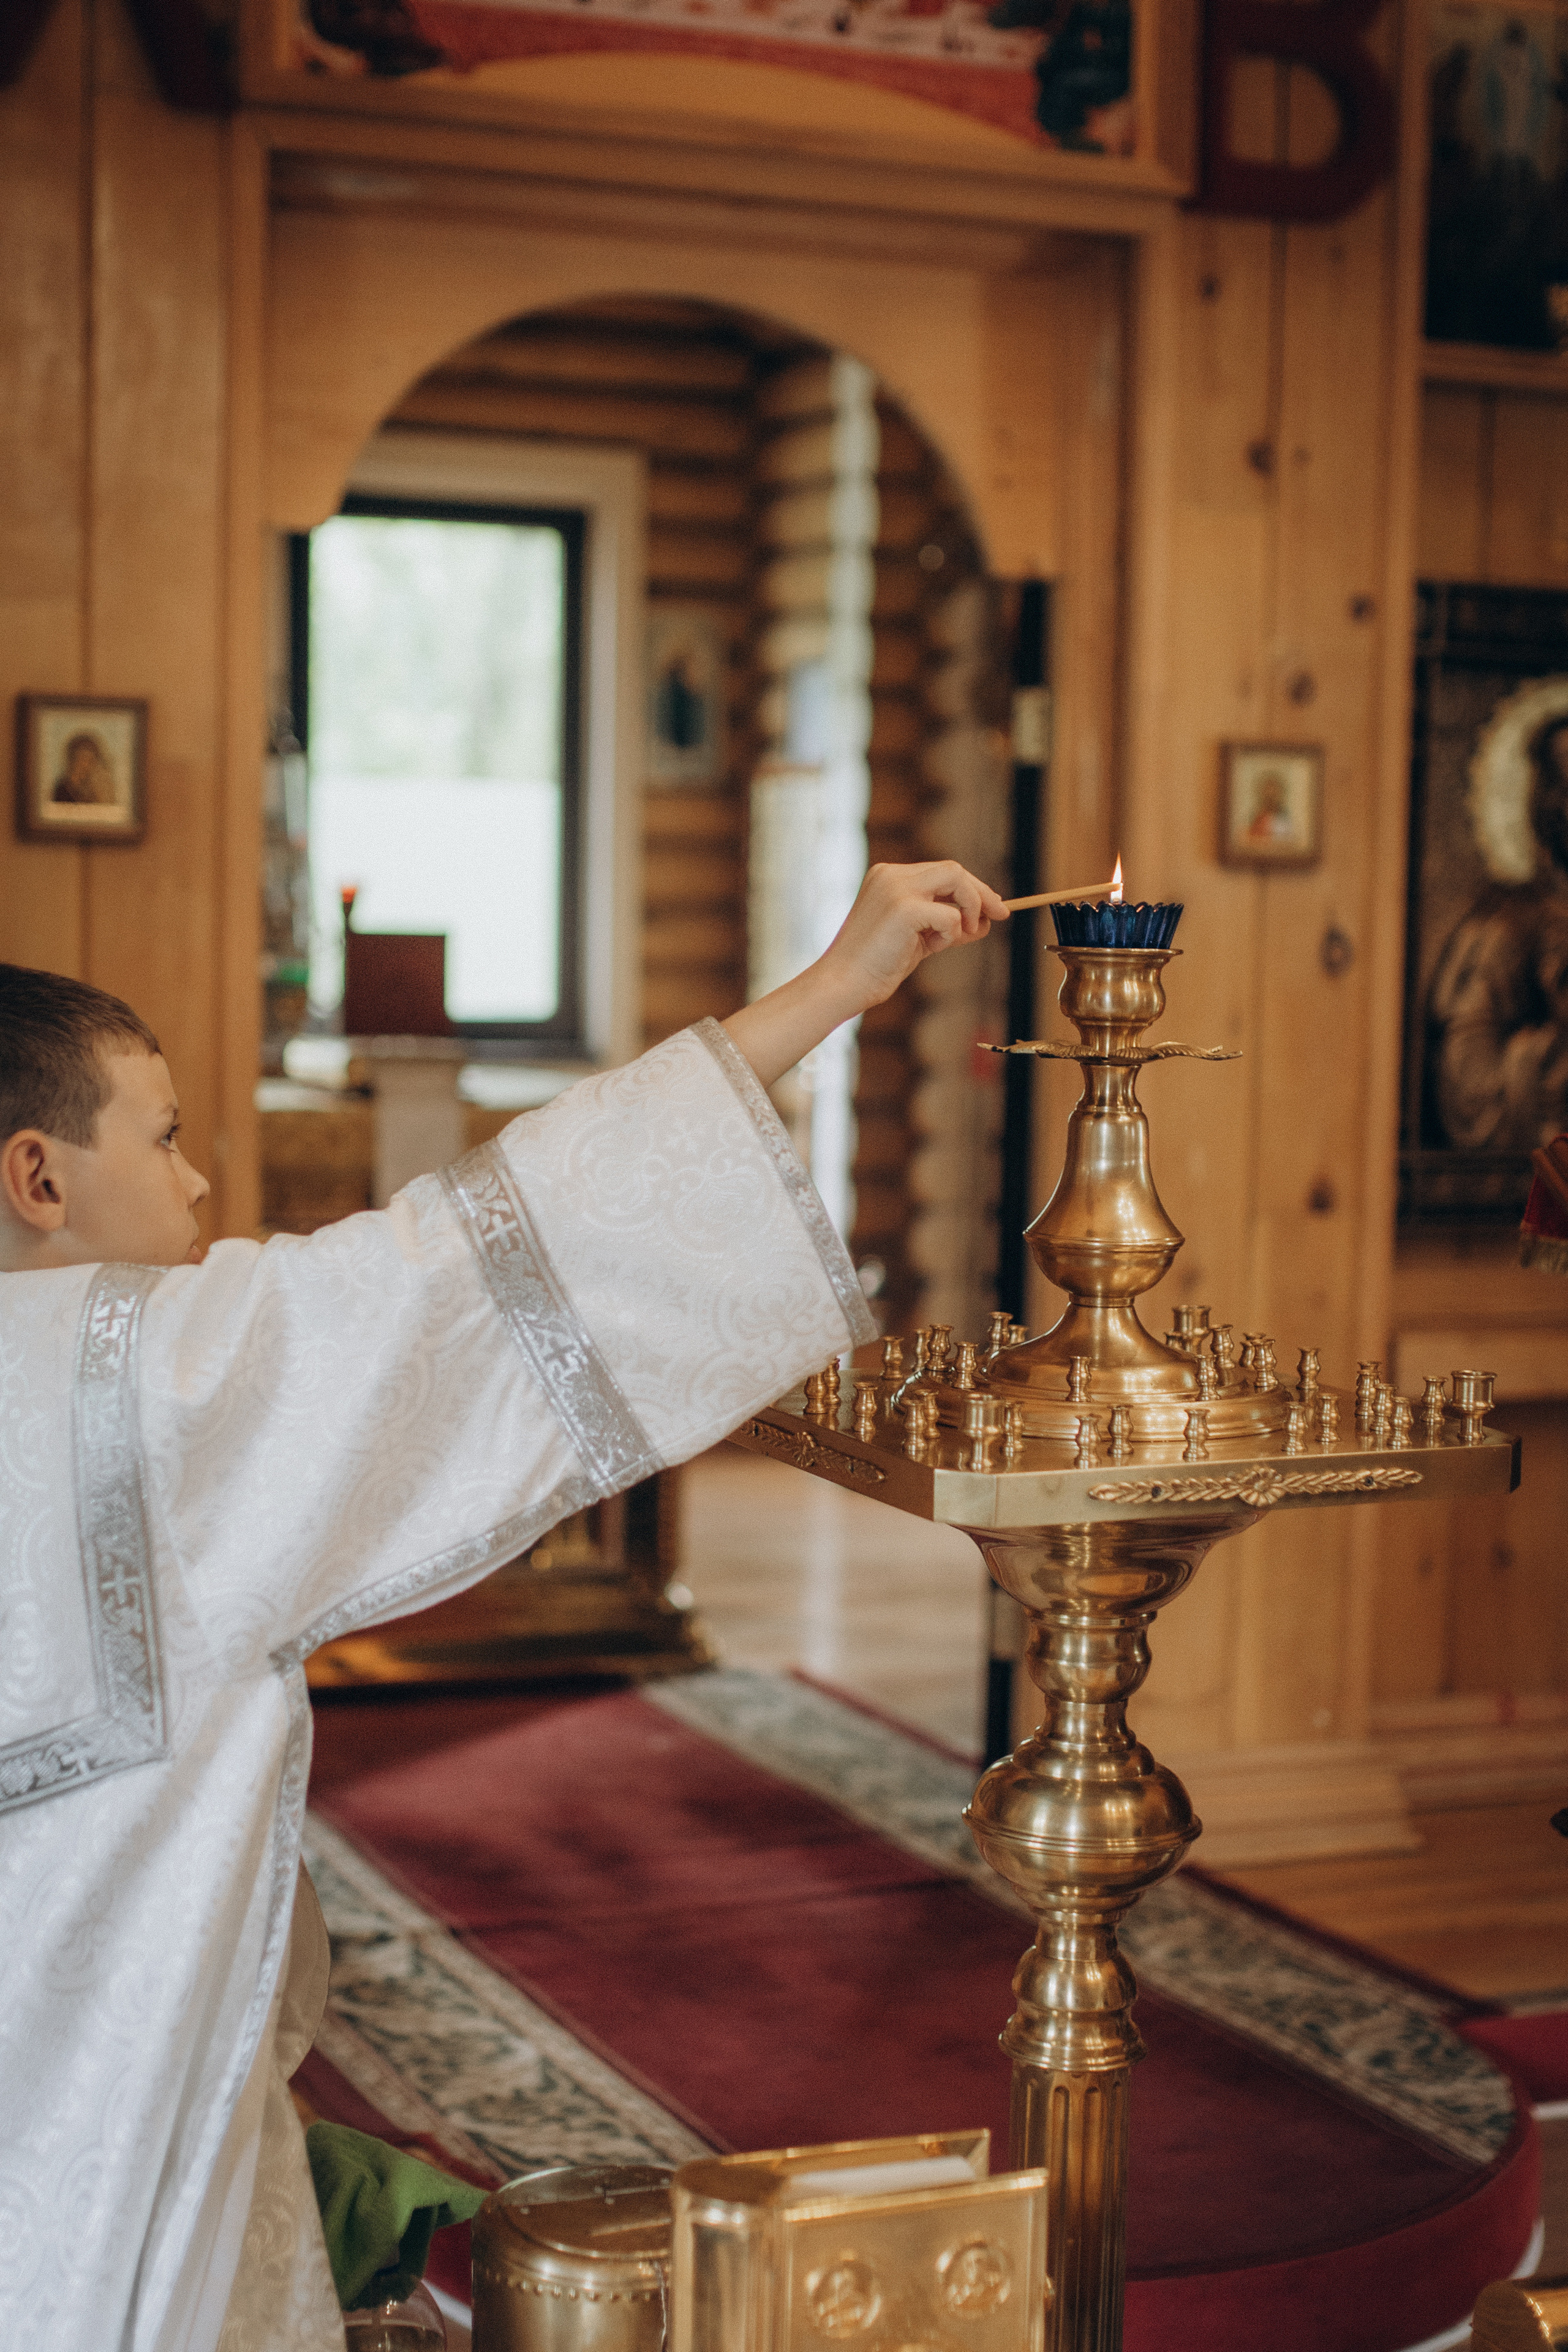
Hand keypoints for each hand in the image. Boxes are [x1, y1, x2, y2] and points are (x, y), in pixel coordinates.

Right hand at [721, 861, 1008, 1089]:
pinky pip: (951, 915)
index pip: (942, 872)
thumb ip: (946, 927)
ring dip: (971, 909)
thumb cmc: (876, 967)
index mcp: (888, 876)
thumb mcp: (918, 940)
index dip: (972, 888)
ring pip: (956, 881)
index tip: (993, 907)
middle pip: (953, 870)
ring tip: (965, 935)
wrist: (842, 985)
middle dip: (982, 893)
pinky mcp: (903, 909)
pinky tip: (933, 946)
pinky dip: (952, 933)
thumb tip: (984, 922)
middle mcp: (891, 875)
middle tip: (1002, 914)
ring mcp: (896, 888)